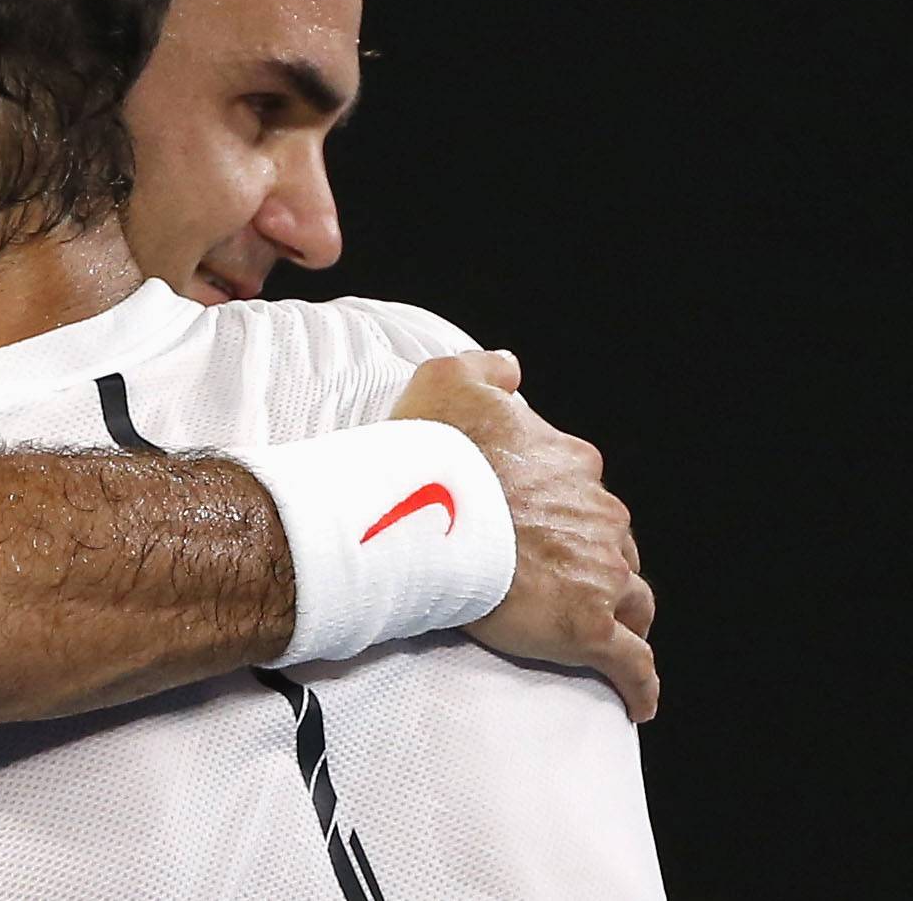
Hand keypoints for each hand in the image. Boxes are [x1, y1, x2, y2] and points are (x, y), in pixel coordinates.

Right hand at [389, 350, 658, 721]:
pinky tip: (639, 700)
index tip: (537, 527)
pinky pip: (632, 663)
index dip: (565, 510)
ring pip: (633, 599)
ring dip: (623, 614)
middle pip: (616, 546)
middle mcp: (599, 515)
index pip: (586, 491)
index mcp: (572, 464)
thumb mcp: (450, 378)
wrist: (428, 509)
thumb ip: (487, 369)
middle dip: (599, 562)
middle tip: (559, 581)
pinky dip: (640, 683)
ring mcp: (600, 573)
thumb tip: (512, 369)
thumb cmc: (434, 448)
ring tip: (601, 634)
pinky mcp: (589, 626)